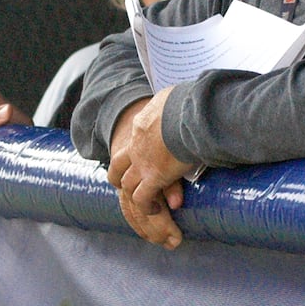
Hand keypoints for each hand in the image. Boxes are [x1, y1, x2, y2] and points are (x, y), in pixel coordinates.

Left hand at [105, 90, 190, 248]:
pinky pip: (142, 198)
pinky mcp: (153, 177)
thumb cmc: (185, 103)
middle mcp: (136, 146)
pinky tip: (155, 209)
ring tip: (144, 202)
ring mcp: (142, 163)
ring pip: (126, 183)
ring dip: (133, 193)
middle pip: (118, 164)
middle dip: (118, 175)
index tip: (144, 153)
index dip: (137, 149)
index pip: (134, 138)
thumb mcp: (170, 96)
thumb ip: (169, 102)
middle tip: (124, 182)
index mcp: (141, 125)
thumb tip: (175, 97)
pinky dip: (146, 206)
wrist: (186, 115)